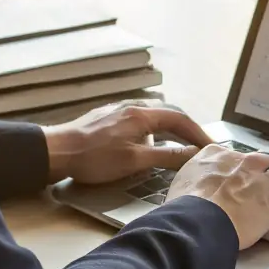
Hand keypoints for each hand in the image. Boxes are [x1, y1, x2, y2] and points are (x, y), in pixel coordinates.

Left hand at [43, 102, 212, 185]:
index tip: (211, 147)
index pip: (180, 119)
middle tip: (200, 147)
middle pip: (168, 115)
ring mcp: (118, 111)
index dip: (198, 133)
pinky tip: (148, 144)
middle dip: (186, 130)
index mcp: (142, 115)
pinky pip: (138, 122)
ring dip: (169, 131)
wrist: (57, 151)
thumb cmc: (95, 158)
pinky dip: (152, 132)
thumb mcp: (135, 161)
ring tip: (178, 147)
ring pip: (152, 118)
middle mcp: (132, 107)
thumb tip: (194, 153)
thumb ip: (167, 156)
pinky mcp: (107, 118)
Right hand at [166, 144, 268, 248]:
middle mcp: (244, 163)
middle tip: (250, 188)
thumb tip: (198, 181)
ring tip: (265, 203)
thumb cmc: (183, 203)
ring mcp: (261, 183)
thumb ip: (197, 174)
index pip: (233, 156)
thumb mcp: (183, 178)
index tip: (229, 180)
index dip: (233, 169)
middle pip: (262, 160)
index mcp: (219, 154)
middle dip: (259, 172)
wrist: (198, 221)